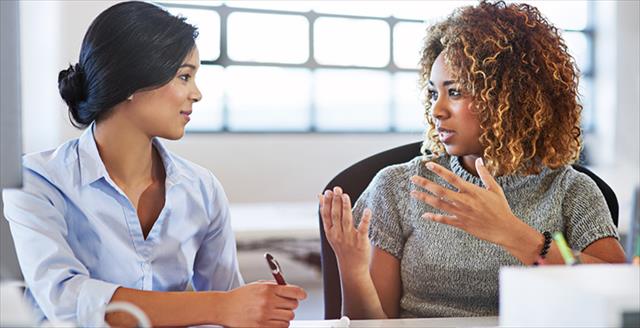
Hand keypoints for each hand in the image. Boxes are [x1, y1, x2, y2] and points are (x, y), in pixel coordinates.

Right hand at [219, 281, 306, 326]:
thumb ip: (275, 287)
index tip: (302, 295)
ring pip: (289, 317)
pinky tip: (273, 320)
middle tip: (284, 304)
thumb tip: (292, 291)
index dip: (301, 294)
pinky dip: (280, 324)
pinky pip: (281, 327)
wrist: (224, 308)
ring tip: (276, 312)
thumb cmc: (241, 296)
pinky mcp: (261, 327)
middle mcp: (267, 302)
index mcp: (268, 289)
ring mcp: (264, 315)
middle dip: (291, 304)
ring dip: (285, 315)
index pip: (293, 291)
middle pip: (293, 305)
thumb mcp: (258, 285)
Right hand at [319, 187, 371, 277]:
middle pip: (335, 215)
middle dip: (335, 202)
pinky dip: (365, 220)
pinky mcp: (360, 242)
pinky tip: (367, 210)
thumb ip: (327, 213)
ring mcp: (349, 238)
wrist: (352, 267)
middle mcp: (338, 234)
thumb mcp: (331, 231)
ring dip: (345, 207)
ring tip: (345, 195)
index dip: (326, 203)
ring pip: (346, 220)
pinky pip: (363, 229)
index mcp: (330, 231)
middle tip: (336, 189)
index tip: (327, 191)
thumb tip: (319, 196)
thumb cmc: (342, 246)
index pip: (326, 215)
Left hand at [409, 158, 524, 245]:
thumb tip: (479, 160)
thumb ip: (485, 174)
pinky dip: (433, 217)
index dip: (439, 171)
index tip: (428, 165)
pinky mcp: (461, 224)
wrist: (505, 229)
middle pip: (440, 190)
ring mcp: (461, 213)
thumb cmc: (501, 208)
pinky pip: (444, 220)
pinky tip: (424, 215)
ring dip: (424, 198)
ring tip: (413, 193)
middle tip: (413, 179)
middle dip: (425, 184)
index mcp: (471, 191)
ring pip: (438, 204)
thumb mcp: (495, 188)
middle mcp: (463, 201)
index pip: (452, 178)